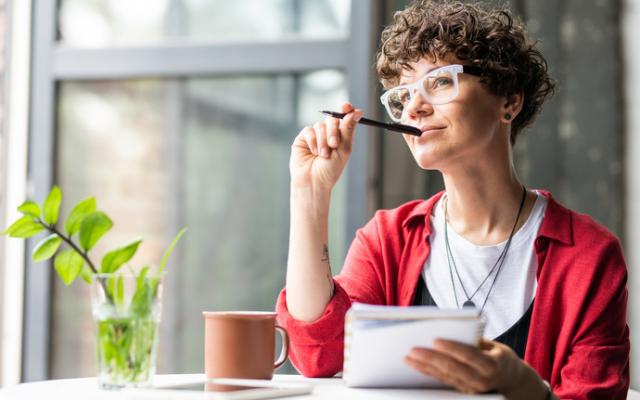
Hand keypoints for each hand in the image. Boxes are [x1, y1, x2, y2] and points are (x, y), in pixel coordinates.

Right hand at [290, 102, 362, 191]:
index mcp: (342, 136)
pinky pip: (309, 130)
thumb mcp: (344, 149)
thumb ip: (348, 129)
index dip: (346, 110)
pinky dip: (313, 141)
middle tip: (334, 145)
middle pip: (333, 119)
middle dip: (333, 131)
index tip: (347, 107)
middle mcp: (329, 133)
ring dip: (323, 140)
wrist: (313, 181)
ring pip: (320, 125)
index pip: (345, 117)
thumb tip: (356, 112)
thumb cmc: (330, 170)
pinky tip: (313, 152)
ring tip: (322, 155)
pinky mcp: (304, 138)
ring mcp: (316, 135)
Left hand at [404, 338, 548, 398]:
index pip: (469, 355)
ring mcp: (472, 389)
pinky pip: (444, 382)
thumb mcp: (493, 345)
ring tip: (409, 357)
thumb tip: (452, 327)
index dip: (452, 348)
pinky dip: (428, 373)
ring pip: (445, 377)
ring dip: (425, 367)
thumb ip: (474, 340)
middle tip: (414, 350)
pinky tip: (417, 366)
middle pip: (453, 369)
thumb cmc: (499, 356)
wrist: (511, 380)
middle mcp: (482, 380)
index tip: (435, 340)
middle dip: (431, 359)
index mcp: (492, 365)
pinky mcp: (463, 392)